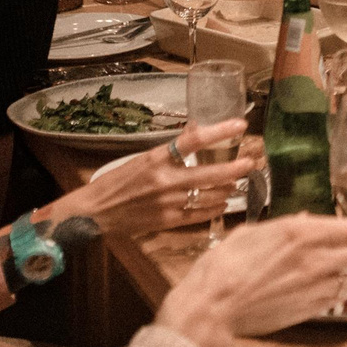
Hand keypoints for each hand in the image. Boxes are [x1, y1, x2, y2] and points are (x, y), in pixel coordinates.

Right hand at [43, 119, 253, 238]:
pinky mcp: (168, 221)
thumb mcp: (142, 158)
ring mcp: (168, 203)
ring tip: (239, 183)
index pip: (194, 140)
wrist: (95, 212)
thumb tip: (195, 131)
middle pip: (210, 173)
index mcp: (157, 158)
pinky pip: (199, 215)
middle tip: (251, 162)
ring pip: (209, 196)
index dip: (220, 131)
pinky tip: (223, 203)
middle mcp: (165, 180)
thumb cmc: (117, 182)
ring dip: (228, 189)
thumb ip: (170, 150)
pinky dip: (214, 208)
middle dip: (236, 168)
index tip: (240, 125)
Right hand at [153, 213, 346, 346]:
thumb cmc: (225, 265)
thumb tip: (308, 220)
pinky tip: (344, 284)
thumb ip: (286, 225)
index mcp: (302, 233)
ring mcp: (316, 286)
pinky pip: (342, 297)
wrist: (213, 306)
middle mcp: (316, 258)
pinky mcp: (311, 309)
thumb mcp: (254, 231)